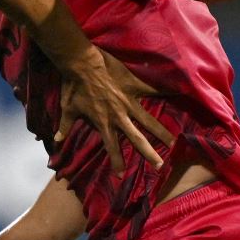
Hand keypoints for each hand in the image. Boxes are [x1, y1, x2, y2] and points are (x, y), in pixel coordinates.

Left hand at [54, 51, 173, 173]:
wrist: (82, 64)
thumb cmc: (73, 87)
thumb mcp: (67, 109)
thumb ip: (65, 126)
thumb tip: (56, 140)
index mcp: (103, 122)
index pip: (111, 146)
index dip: (116, 161)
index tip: (122, 175)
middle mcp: (119, 115)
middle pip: (137, 138)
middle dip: (149, 153)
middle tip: (161, 166)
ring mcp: (128, 101)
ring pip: (149, 120)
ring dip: (162, 132)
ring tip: (174, 142)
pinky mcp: (134, 86)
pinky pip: (152, 89)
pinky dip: (166, 90)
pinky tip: (183, 93)